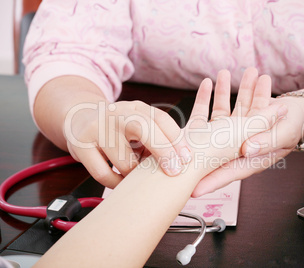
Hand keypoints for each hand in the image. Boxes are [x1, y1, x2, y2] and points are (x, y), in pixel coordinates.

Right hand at [64, 100, 190, 187]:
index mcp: (137, 108)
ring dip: (135, 175)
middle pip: (144, 130)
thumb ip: (159, 138)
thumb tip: (184, 163)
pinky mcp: (80, 146)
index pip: (160, 119)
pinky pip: (103, 174)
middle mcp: (117, 114)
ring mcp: (97, 128)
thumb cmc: (120, 127)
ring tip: (138, 177)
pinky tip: (121, 182)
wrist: (79, 117)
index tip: (187, 159)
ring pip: (125, 162)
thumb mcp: (139, 123)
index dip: (176, 139)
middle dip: (163, 152)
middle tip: (174, 172)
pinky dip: (116, 183)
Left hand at [189, 68, 289, 196]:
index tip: (191, 190)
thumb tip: (247, 149)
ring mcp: (232, 132)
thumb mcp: (283, 135)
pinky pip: (222, 106)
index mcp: (249, 160)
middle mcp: (237, 148)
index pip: (226, 174)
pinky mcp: (232, 117)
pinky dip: (220, 92)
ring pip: (217, 119)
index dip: (209, 182)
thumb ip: (267, 142)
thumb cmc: (293, 128)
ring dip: (213, 102)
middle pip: (213, 150)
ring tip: (210, 84)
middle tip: (181, 141)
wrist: (295, 113)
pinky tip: (216, 79)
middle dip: (199, 142)